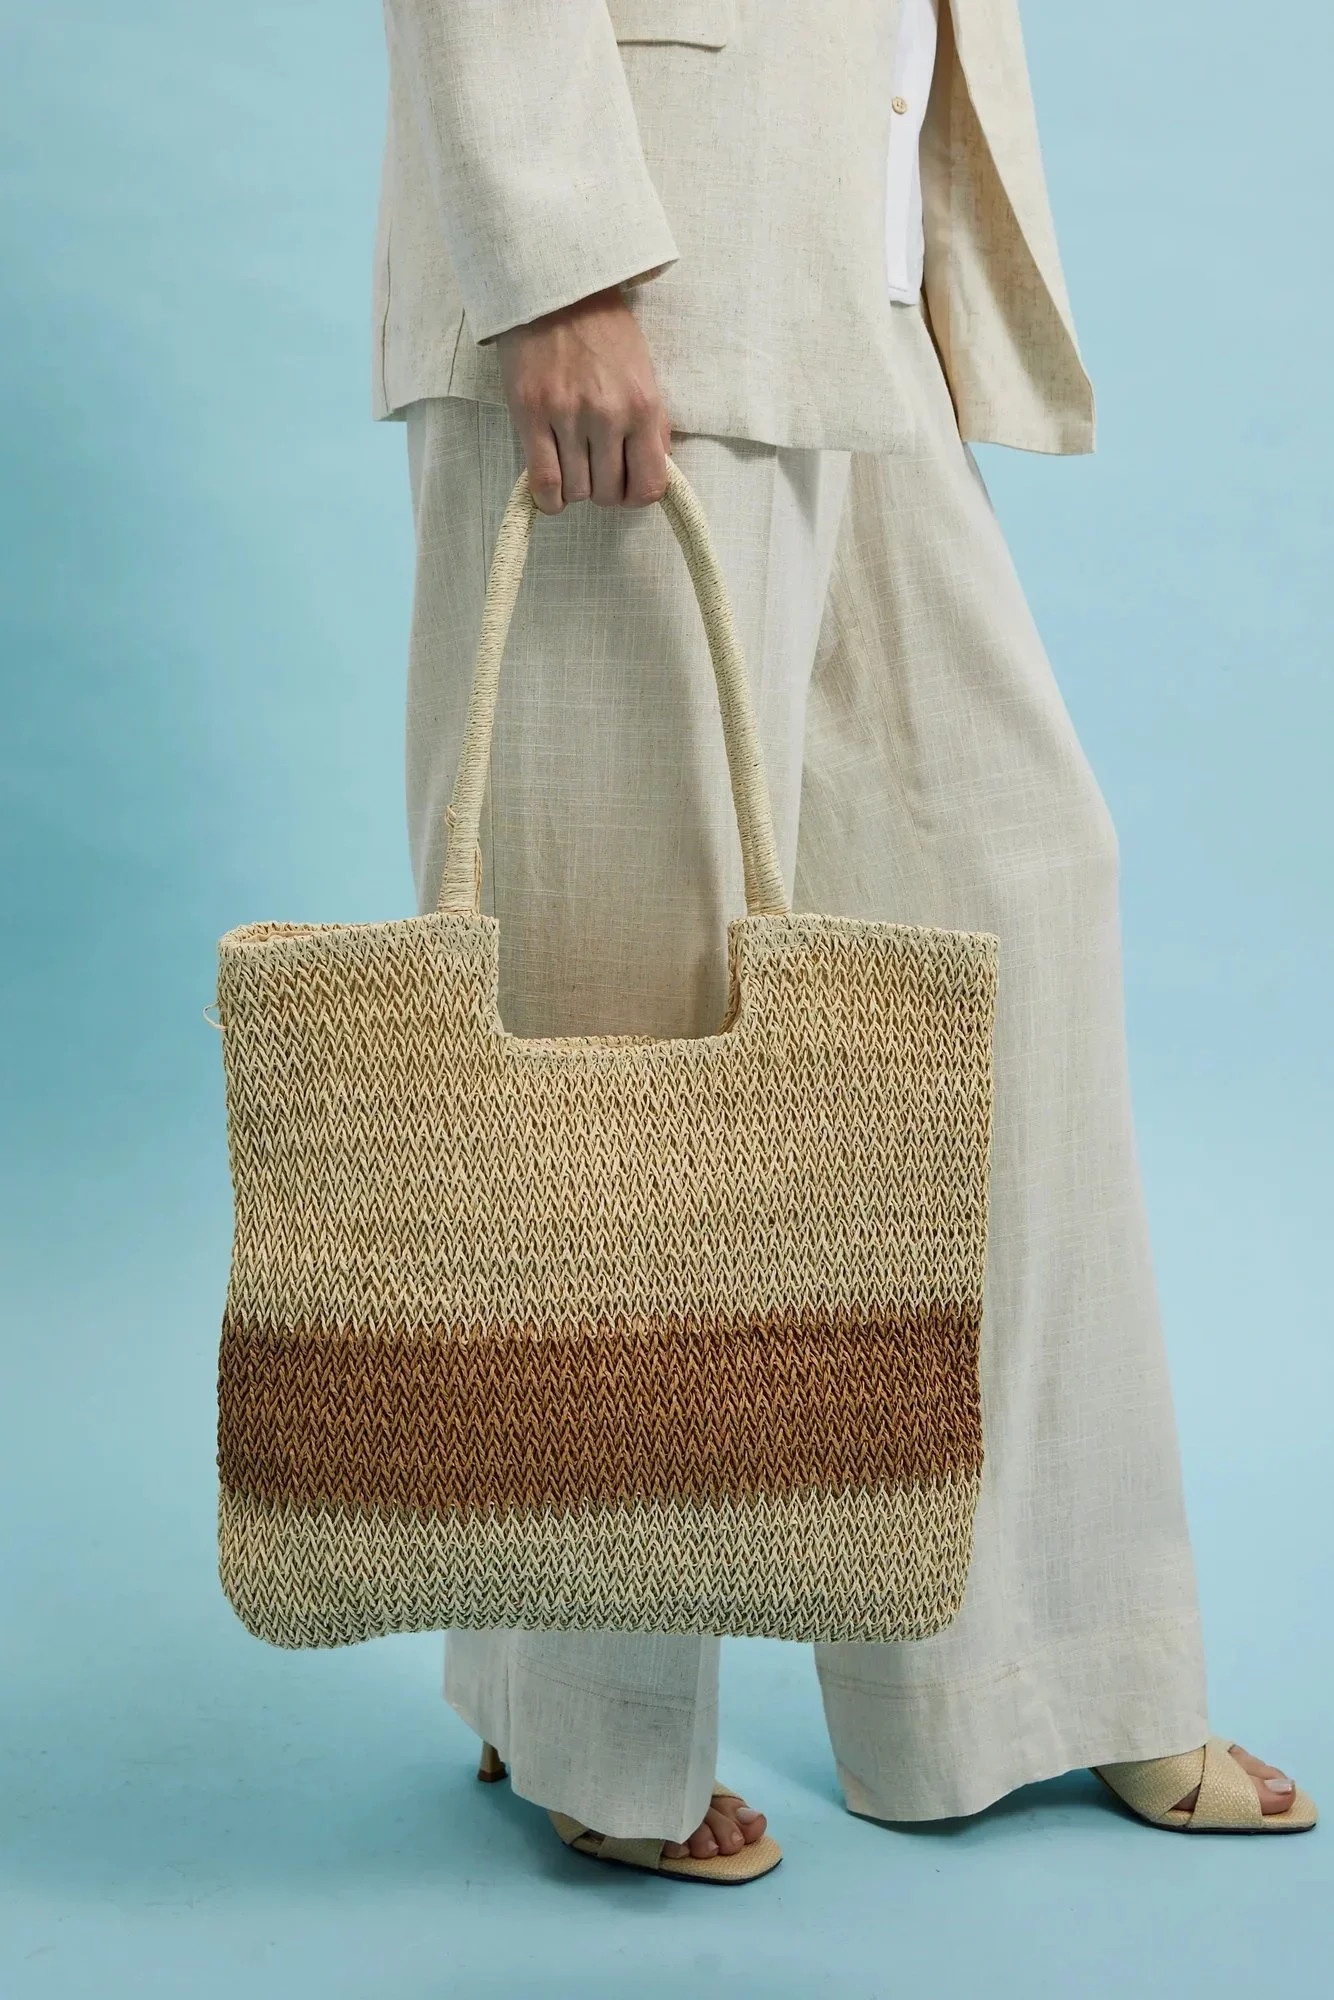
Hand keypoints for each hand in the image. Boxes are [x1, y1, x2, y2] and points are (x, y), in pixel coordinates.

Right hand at [496, 287, 671, 513]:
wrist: (556, 289)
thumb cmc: (602, 331)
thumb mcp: (643, 374)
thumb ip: (652, 425)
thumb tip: (654, 471)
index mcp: (643, 406)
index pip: (649, 486)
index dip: (636, 496)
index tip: (625, 486)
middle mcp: (608, 415)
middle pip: (608, 494)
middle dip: (603, 491)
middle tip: (594, 470)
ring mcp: (567, 415)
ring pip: (576, 491)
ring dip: (574, 489)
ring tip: (571, 465)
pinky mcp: (531, 413)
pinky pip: (544, 482)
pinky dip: (549, 497)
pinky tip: (551, 489)